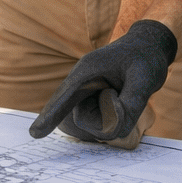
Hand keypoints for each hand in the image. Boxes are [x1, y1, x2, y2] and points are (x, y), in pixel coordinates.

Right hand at [28, 20, 177, 145]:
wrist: (147, 48)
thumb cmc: (144, 57)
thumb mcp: (145, 77)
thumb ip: (132, 103)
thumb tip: (117, 129)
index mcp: (87, 72)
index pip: (64, 97)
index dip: (49, 115)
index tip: (34, 134)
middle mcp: (81, 86)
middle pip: (84, 118)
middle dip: (108, 115)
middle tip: (126, 93)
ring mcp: (86, 97)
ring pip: (95, 125)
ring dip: (114, 117)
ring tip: (125, 93)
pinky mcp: (93, 105)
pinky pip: (103, 125)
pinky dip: (116, 118)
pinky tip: (122, 98)